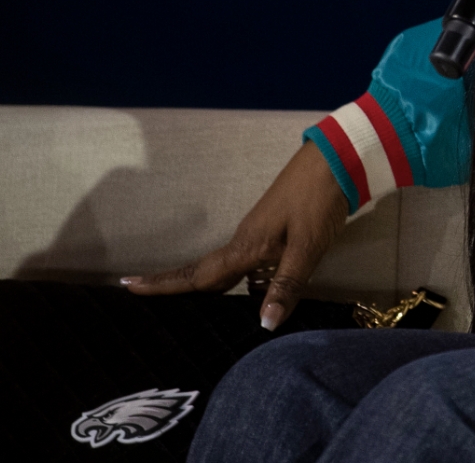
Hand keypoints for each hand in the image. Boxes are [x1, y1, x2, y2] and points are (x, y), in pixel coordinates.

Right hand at [124, 141, 347, 329]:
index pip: (197, 275)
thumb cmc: (319, 201)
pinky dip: (235, 281)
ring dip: (205, 288)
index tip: (127, 287)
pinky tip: (243, 295)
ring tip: (184, 309)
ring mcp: (259, 235)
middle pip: (204, 273)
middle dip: (175, 288)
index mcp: (245, 247)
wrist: (336, 160)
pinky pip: (245, 264)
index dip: (163, 284)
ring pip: (226, 269)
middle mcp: (245, 242)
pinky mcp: (276, 232)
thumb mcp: (307, 247)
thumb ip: (287, 285)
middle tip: (144, 304)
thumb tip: (263, 325)